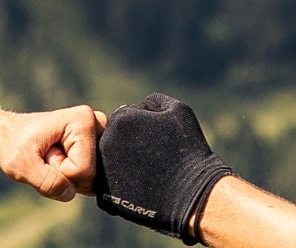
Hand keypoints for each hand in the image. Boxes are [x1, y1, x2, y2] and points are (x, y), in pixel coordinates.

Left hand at [0, 105, 103, 200]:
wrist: (8, 137)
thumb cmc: (12, 146)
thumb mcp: (20, 165)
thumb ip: (46, 181)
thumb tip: (70, 194)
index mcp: (84, 120)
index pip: (83, 170)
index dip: (59, 170)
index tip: (44, 154)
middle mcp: (98, 126)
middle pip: (91, 177)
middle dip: (64, 174)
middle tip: (46, 156)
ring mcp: (99, 139)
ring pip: (90, 182)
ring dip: (66, 177)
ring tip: (50, 158)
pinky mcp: (96, 151)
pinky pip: (89, 182)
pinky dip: (70, 179)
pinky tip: (58, 162)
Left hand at [97, 94, 232, 242]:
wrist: (192, 193)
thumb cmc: (188, 150)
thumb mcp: (178, 111)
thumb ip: (153, 102)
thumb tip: (138, 107)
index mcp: (122, 119)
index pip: (126, 118)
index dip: (144, 130)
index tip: (159, 142)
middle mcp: (106, 142)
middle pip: (114, 139)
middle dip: (130, 145)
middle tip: (153, 159)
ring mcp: (103, 169)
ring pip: (110, 160)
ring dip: (125, 164)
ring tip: (150, 173)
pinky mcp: (104, 193)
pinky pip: (110, 183)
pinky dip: (123, 184)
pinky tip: (143, 187)